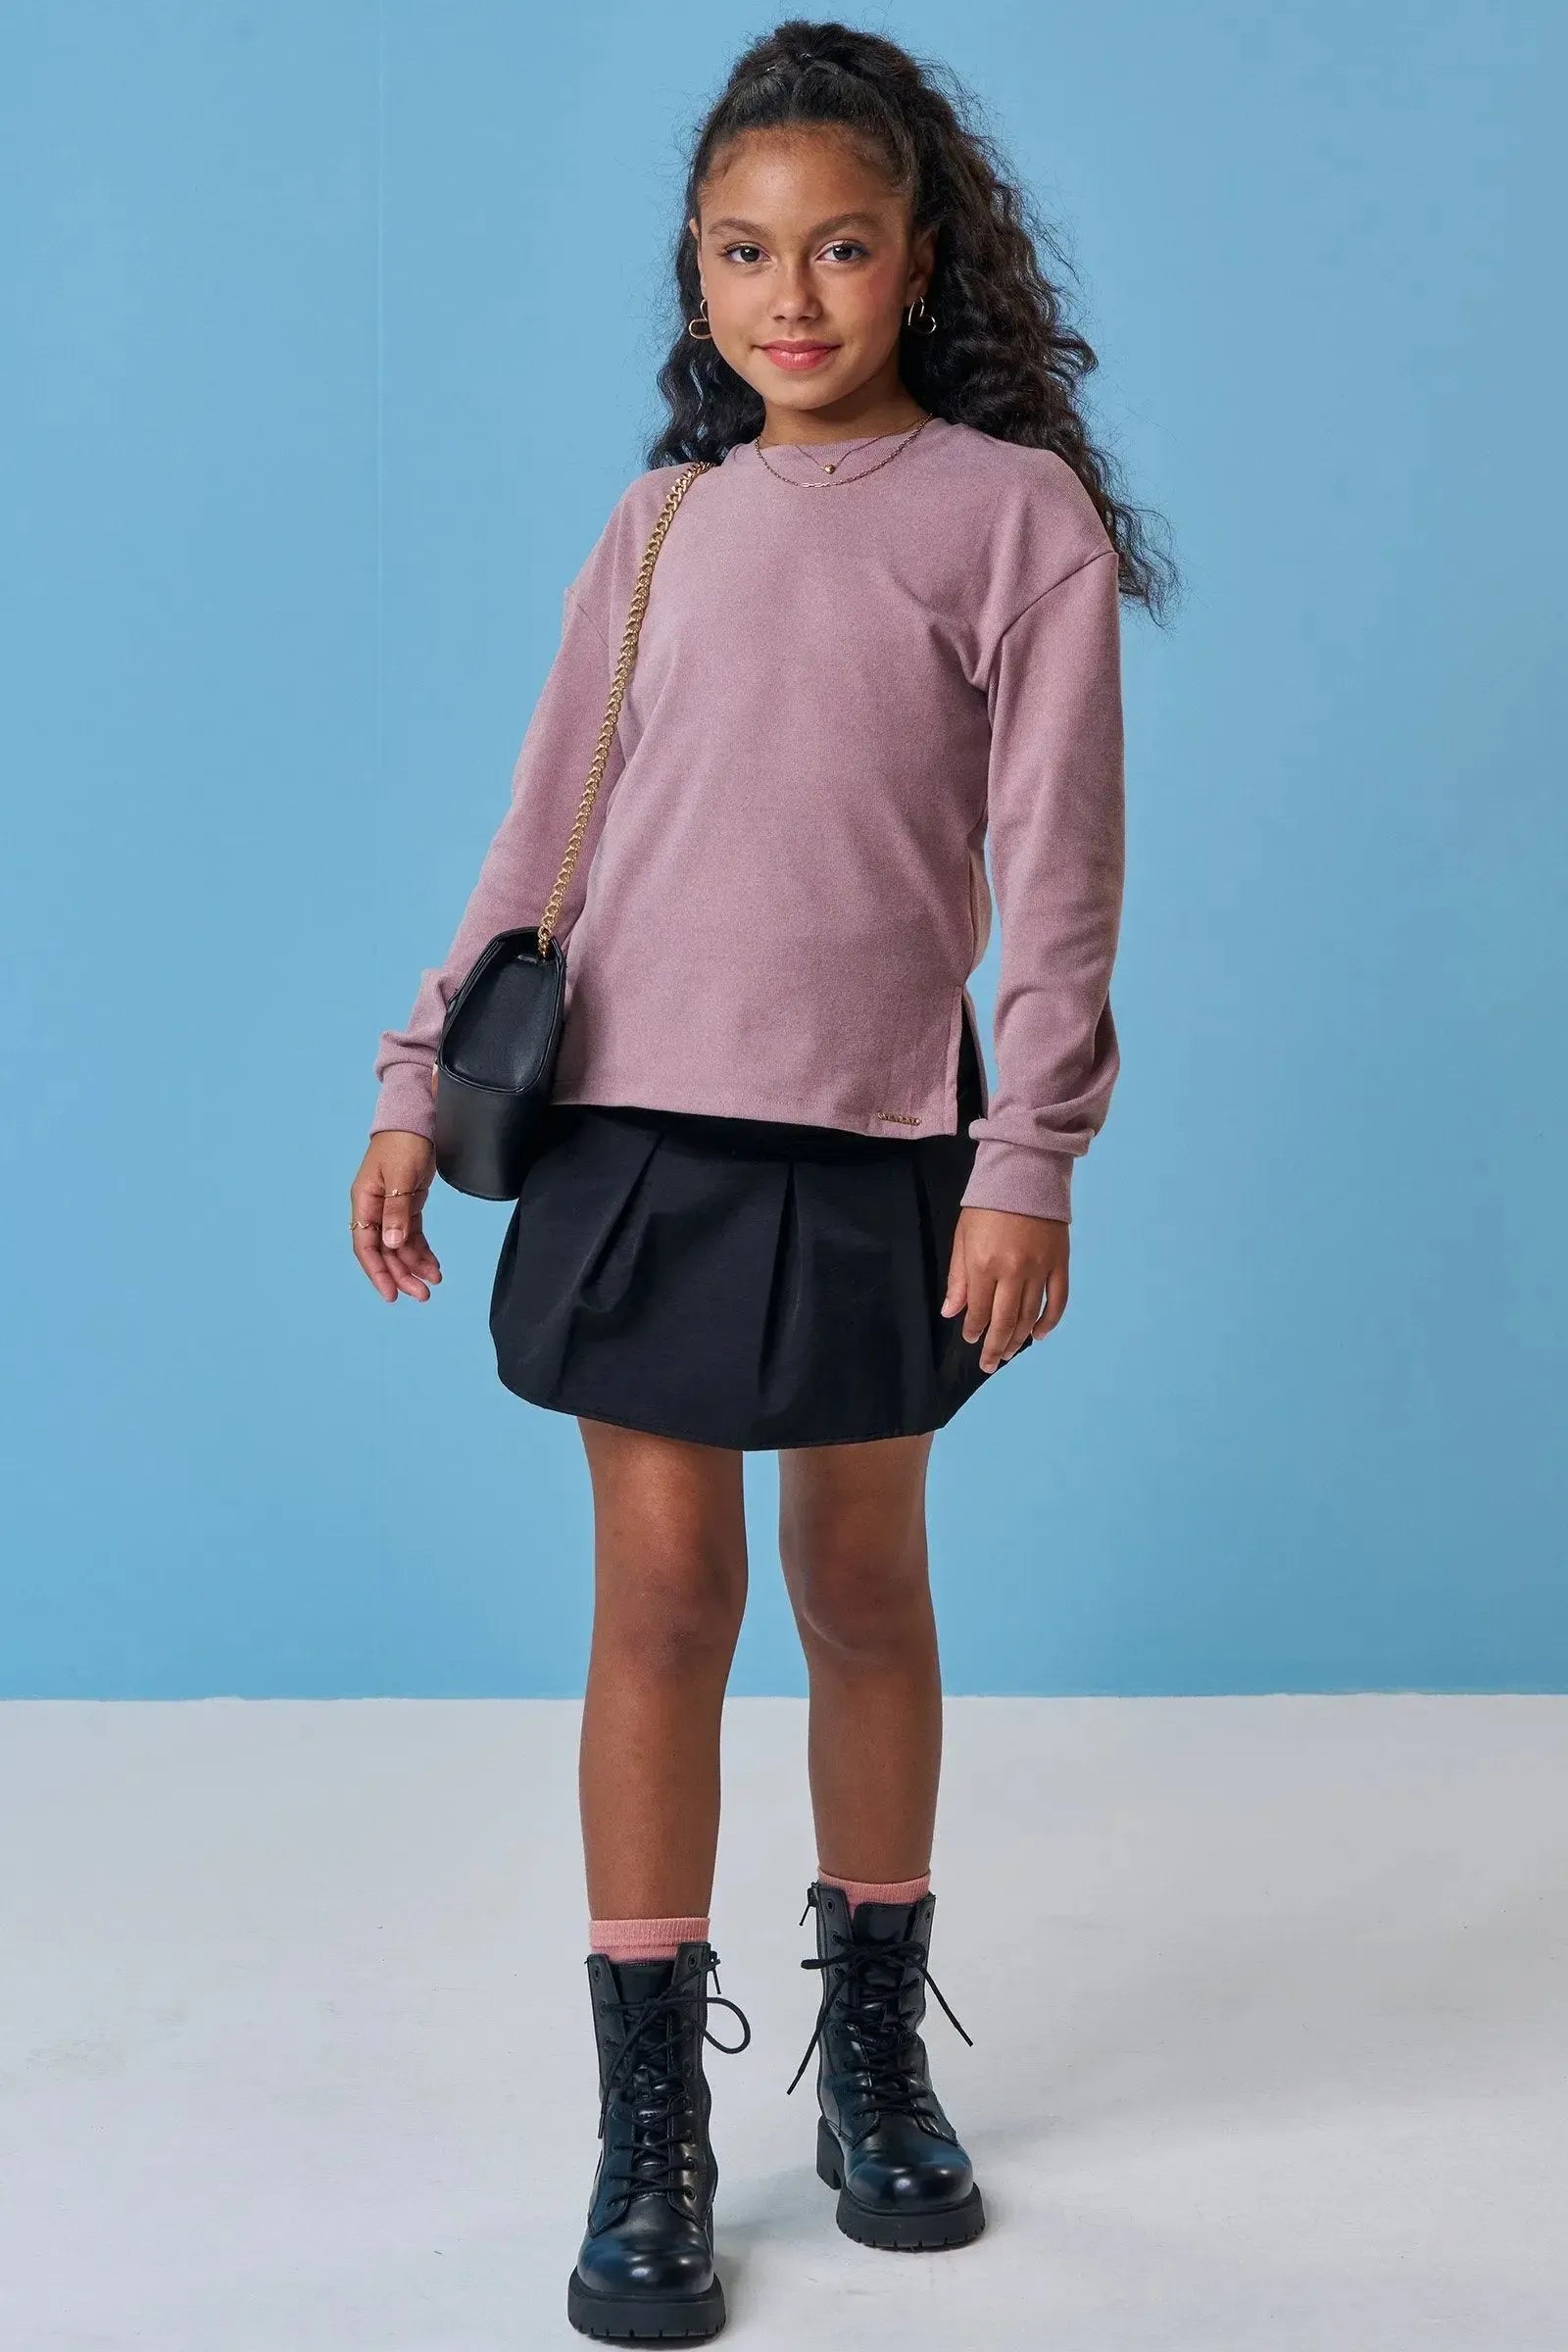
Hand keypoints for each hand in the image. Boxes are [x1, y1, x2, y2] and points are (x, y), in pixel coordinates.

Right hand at [350, 1131, 440, 1302]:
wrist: (417, 1119)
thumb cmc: (404, 1142)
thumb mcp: (401, 1177)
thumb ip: (396, 1211)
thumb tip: (391, 1244)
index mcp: (364, 1201)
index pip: (366, 1245)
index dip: (377, 1272)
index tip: (391, 1294)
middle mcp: (374, 1209)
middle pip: (385, 1251)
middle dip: (402, 1274)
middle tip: (423, 1295)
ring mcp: (391, 1208)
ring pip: (400, 1246)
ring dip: (415, 1265)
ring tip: (434, 1281)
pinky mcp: (408, 1205)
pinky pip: (412, 1235)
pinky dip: (422, 1251)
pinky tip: (434, 1266)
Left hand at [941, 1206, 1068, 1371]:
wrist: (1025, 1172)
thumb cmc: (987, 1204)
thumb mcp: (963, 1237)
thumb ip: (958, 1278)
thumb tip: (951, 1312)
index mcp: (983, 1265)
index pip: (978, 1310)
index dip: (974, 1330)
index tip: (972, 1340)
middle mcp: (1012, 1272)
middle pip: (1004, 1321)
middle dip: (995, 1346)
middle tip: (990, 1363)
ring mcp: (1039, 1269)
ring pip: (1029, 1315)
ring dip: (1018, 1338)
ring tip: (1009, 1352)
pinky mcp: (1059, 1263)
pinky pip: (1057, 1300)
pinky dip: (1049, 1321)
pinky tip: (1039, 1334)